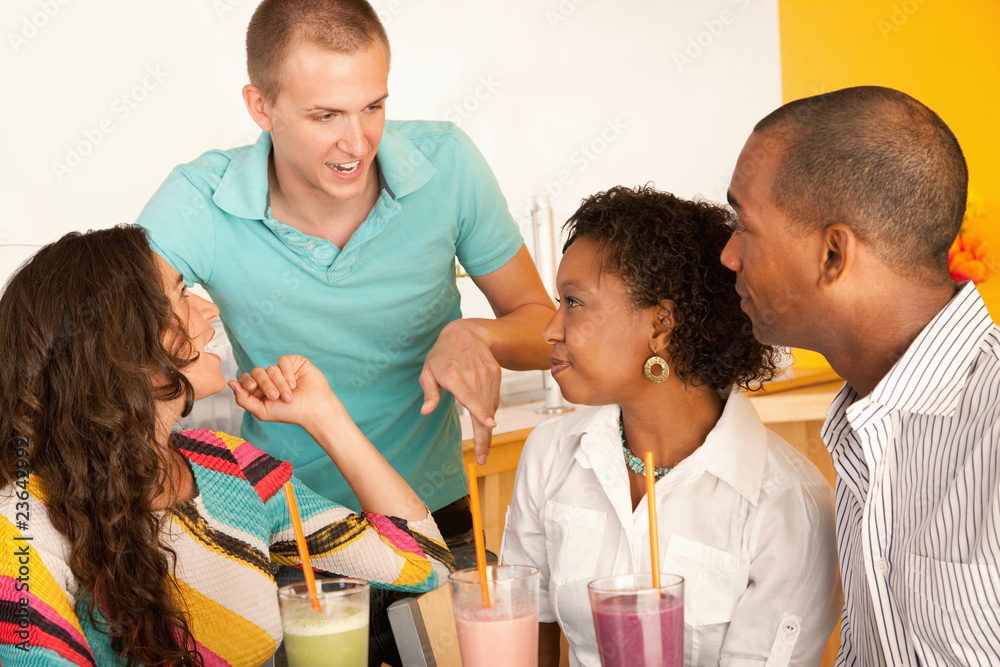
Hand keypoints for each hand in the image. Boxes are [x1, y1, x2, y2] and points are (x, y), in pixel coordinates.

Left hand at [229, 355, 338, 430]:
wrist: (313, 409)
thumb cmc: (290, 413)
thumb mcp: (262, 410)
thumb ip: (243, 399)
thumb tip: (230, 383)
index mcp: (260, 389)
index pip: (246, 378)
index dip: (247, 381)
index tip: (252, 388)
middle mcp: (270, 378)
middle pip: (257, 372)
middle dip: (265, 385)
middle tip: (275, 397)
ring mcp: (282, 369)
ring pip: (271, 368)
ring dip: (279, 383)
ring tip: (289, 396)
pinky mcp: (294, 362)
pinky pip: (283, 361)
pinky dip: (286, 373)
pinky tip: (294, 384)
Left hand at [419, 320, 498, 464]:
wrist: (466, 332)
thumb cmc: (442, 354)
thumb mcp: (428, 371)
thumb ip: (429, 392)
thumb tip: (425, 411)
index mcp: (454, 375)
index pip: (469, 396)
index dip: (480, 412)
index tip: (490, 425)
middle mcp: (473, 375)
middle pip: (483, 410)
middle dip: (484, 437)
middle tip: (482, 458)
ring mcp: (487, 374)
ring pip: (490, 407)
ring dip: (487, 430)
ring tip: (483, 449)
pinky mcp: (495, 375)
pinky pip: (494, 399)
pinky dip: (489, 412)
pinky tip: (485, 422)